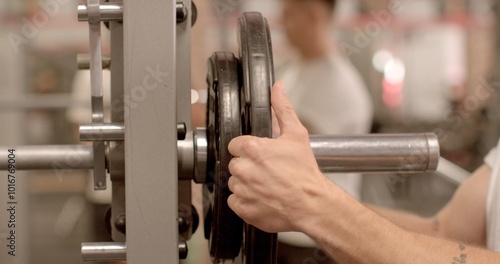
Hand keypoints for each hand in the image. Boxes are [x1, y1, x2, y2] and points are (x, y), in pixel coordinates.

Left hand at [227, 81, 331, 232]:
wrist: (311, 204)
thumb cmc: (305, 172)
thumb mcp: (296, 134)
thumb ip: (282, 108)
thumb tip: (277, 88)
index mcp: (252, 148)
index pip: (235, 144)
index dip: (247, 149)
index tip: (260, 155)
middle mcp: (243, 168)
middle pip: (234, 163)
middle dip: (247, 165)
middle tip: (266, 170)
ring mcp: (242, 189)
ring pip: (234, 182)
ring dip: (246, 183)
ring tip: (266, 184)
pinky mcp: (242, 208)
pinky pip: (235, 201)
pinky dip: (245, 200)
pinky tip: (261, 197)